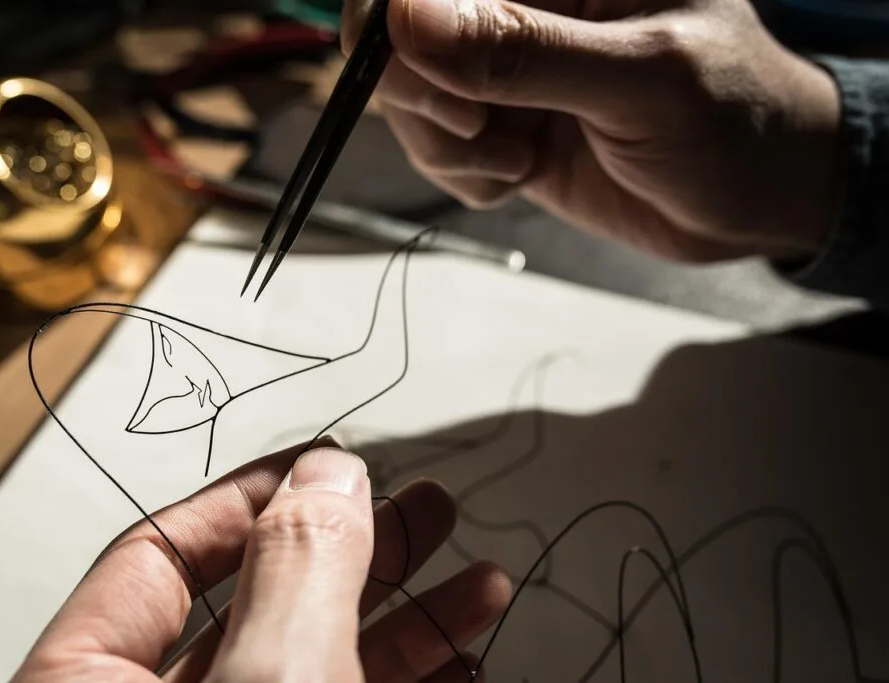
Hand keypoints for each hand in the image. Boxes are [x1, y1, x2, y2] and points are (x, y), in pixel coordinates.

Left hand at [11, 439, 509, 681]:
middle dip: (359, 550)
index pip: (160, 552)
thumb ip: (298, 565)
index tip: (335, 466)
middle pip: (258, 604)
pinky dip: (408, 679)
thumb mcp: (273, 679)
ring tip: (473, 580)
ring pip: (316, 664)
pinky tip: (458, 658)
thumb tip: (327, 476)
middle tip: (425, 510)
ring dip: (406, 618)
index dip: (256, 495)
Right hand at [343, 0, 844, 262]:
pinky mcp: (501, 123)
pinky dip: (466, 175)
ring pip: (411, 96)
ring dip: (446, 145)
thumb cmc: (734, 121)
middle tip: (476, 129)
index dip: (394, 12)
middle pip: (400, 29)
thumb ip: (527, 51)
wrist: (756, 202)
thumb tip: (408, 18)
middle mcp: (526, 6)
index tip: (398, 62)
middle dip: (421, 90)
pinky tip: (522, 174)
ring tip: (517, 160)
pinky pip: (438, 148)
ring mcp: (507, 66)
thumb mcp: (641, 81)